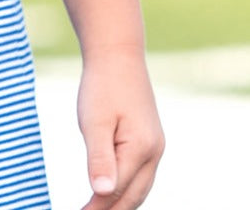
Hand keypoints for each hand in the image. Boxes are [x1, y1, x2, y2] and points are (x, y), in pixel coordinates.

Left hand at [76, 46, 163, 209]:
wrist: (118, 54)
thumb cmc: (102, 85)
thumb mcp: (94, 120)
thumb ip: (99, 158)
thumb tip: (101, 194)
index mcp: (141, 149)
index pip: (117, 192)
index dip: (97, 209)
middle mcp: (154, 152)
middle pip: (133, 197)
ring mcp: (155, 147)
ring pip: (139, 189)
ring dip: (119, 203)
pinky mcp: (149, 141)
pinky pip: (139, 175)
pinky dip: (125, 189)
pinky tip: (110, 192)